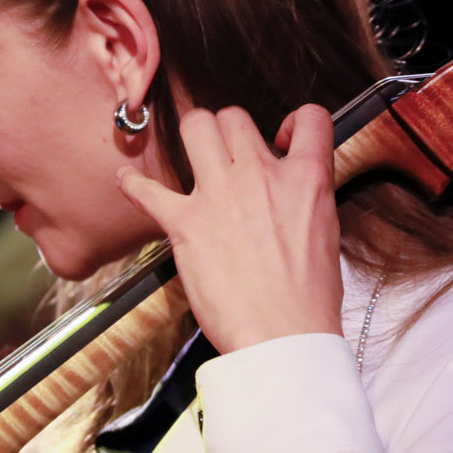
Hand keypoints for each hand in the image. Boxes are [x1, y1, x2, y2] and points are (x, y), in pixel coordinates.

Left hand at [117, 104, 342, 353]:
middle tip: (228, 154)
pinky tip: (127, 182)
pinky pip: (146, 189)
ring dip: (193, 137)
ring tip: (193, 155)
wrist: (283, 335)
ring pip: (196, 127)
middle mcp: (261, 176)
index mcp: (305, 180)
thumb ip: (306, 198)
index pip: (312, 118)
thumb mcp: (325, 232)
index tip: (283, 139)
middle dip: (230, 131)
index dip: (297, 122)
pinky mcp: (185, 224)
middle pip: (235, 117)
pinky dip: (133, 184)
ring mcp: (220, 196)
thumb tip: (295, 189)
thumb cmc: (306, 298)